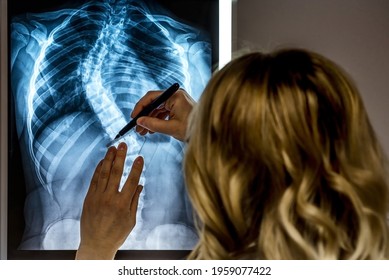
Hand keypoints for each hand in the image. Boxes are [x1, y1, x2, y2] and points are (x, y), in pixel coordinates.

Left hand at [76, 142, 143, 259]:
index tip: (140, 157)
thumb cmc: (116, 234)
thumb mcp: (131, 220)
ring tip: (113, 148)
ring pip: (103, 174)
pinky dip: (98, 169)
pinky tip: (103, 161)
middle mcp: (109, 199)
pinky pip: (94, 180)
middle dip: (121, 157)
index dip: (136, 168)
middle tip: (123, 144)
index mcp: (122, 204)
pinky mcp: (88, 198)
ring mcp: (97, 197)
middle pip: (116, 173)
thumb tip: (139, 185)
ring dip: (108, 159)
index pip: (131, 181)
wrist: (95, 245)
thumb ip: (134, 201)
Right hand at [131, 89, 195, 140]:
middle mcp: (176, 96)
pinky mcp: (179, 108)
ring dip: (150, 119)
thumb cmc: (194, 129)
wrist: (209, 134)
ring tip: (143, 132)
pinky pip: (164, 112)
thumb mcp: (171, 128)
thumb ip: (153, 124)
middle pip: (154, 103)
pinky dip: (157, 120)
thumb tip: (139, 122)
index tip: (134, 117)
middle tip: (137, 127)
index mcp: (175, 96)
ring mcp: (178, 101)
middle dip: (145, 116)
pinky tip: (152, 130)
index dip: (140, 107)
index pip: (152, 97)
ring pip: (158, 108)